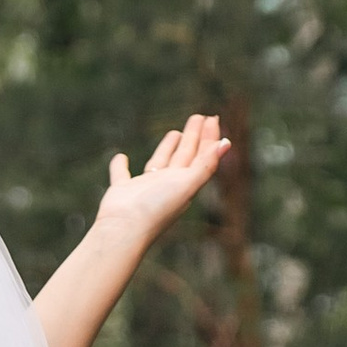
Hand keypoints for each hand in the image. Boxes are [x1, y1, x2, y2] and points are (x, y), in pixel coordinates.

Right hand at [95, 113, 227, 249]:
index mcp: (185, 184)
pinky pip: (121, 174)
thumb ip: (206, 164)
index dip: (208, 137)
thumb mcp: (187, 184)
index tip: (213, 118)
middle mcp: (167, 185)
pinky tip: (121, 157)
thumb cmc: (157, 208)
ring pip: (159, 163)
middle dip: (193, 137)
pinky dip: (120, 165)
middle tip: (198, 117)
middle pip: (184, 156)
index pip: (201, 156)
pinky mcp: (122, 191)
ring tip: (174, 133)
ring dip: (167, 148)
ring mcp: (144, 188)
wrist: (125, 229)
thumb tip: (227, 142)